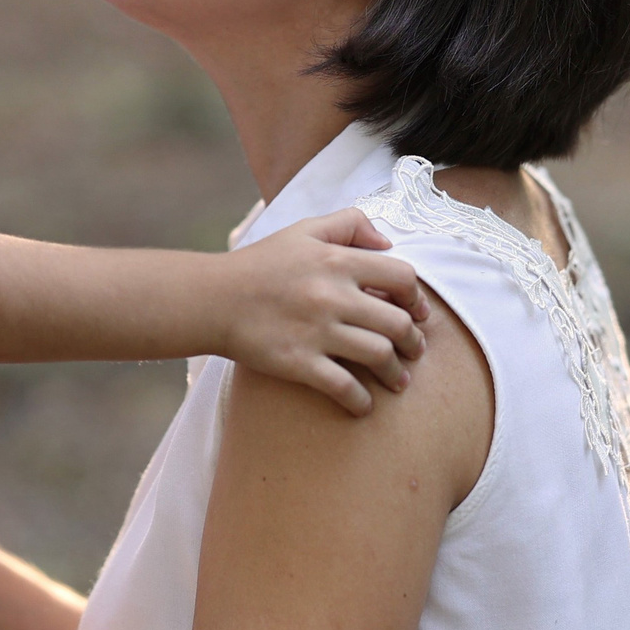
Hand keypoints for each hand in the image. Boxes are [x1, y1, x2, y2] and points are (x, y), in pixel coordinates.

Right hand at [215, 209, 429, 415]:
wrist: (212, 299)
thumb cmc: (259, 264)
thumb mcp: (303, 230)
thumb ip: (348, 224)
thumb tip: (387, 242)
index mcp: (336, 261)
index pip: (402, 277)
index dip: (417, 297)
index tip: (417, 312)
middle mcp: (331, 295)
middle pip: (397, 322)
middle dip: (414, 341)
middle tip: (415, 351)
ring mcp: (316, 331)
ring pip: (379, 356)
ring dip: (396, 373)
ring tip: (398, 380)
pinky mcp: (298, 362)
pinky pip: (344, 388)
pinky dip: (361, 401)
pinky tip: (364, 405)